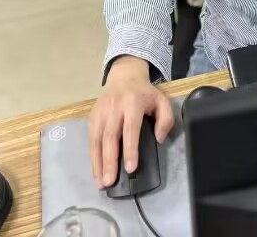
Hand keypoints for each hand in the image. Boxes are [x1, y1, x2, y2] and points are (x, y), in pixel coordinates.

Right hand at [89, 55, 174, 188]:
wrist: (124, 76)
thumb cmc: (145, 93)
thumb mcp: (162, 101)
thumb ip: (166, 119)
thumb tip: (159, 139)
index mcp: (133, 103)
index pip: (130, 129)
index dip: (130, 149)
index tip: (131, 168)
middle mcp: (114, 107)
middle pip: (110, 137)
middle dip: (109, 161)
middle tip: (109, 182)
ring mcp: (101, 112)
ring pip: (96, 140)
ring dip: (97, 162)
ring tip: (100, 182)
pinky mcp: (92, 116)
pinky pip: (90, 138)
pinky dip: (92, 156)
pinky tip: (96, 170)